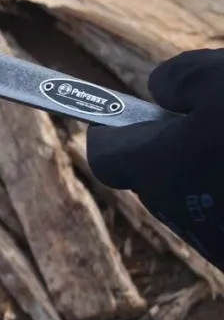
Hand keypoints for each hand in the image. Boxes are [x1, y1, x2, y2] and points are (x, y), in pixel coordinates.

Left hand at [87, 49, 223, 269]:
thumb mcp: (221, 75)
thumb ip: (177, 79)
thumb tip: (162, 93)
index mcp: (160, 168)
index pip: (107, 156)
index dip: (111, 129)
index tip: (123, 112)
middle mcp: (183, 214)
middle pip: (154, 180)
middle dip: (169, 149)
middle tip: (202, 119)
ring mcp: (218, 243)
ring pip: (195, 201)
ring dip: (207, 173)